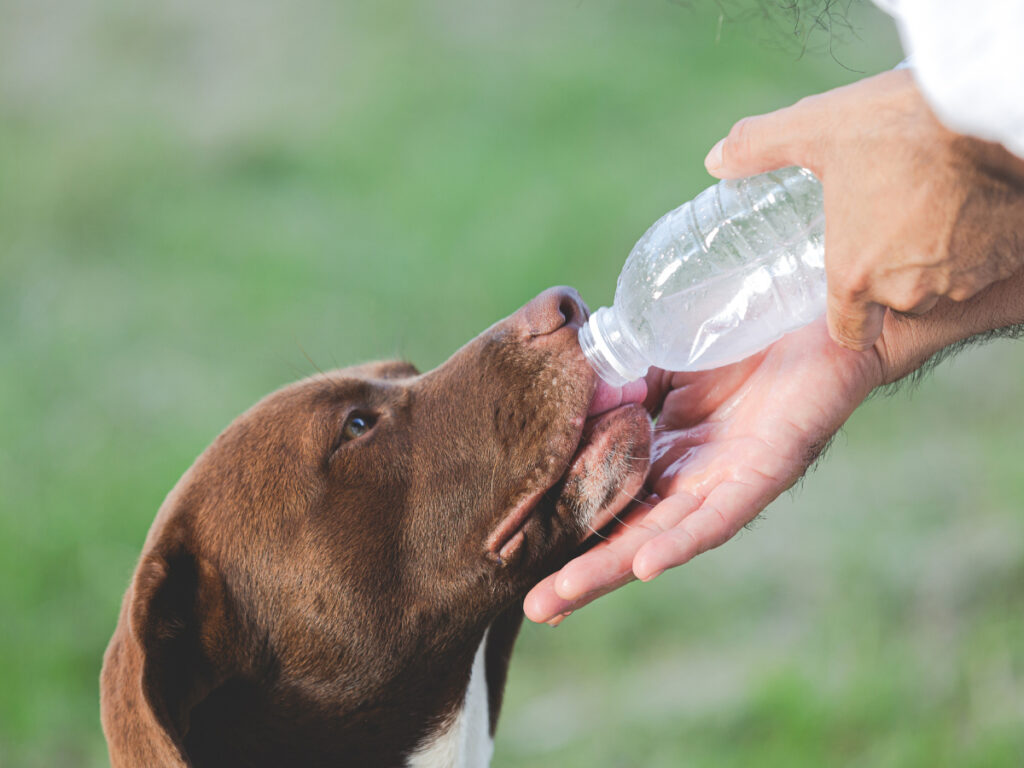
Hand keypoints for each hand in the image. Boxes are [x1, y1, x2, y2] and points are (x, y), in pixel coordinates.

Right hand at [525, 264, 1023, 623]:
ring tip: (565, 598)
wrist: (822, 308)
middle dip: (582, 571)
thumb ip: (624, 378)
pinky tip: (645, 563)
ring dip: (614, 568)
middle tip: (534, 607)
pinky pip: (720, 514)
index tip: (517, 555)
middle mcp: (693, 477)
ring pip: (664, 535)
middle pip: (629, 532)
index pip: (607, 499)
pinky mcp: (765, 471)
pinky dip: (682, 539)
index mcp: (667, 452)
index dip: (569, 526)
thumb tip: (571, 392)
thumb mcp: (667, 355)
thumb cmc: (748, 331)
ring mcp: (727, 479)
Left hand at [704, 69, 1023, 350]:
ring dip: (934, 255)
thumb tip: (715, 160)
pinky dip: (975, 240)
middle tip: (886, 222)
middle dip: (890, 271)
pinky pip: (985, 261)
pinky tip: (966, 200)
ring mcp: (963, 277)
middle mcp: (909, 290)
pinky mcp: (1007, 256)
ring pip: (941, 282)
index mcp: (855, 275)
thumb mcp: (819, 129)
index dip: (847, 309)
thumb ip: (760, 148)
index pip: (849, 331)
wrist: (997, 109)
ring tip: (925, 205)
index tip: (848, 278)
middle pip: (895, 302)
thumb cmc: (903, 126)